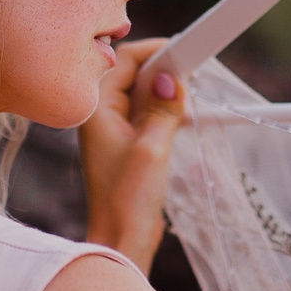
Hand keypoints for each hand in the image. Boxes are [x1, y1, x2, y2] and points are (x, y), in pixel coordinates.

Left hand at [80, 37, 186, 270]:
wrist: (121, 241)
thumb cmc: (127, 200)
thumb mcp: (152, 149)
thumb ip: (162, 109)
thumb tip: (171, 78)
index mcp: (97, 110)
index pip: (124, 61)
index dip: (154, 51)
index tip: (184, 50)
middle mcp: (102, 116)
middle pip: (133, 74)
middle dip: (163, 69)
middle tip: (192, 71)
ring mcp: (115, 131)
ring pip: (143, 94)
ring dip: (166, 91)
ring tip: (190, 94)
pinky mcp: (129, 145)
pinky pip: (148, 114)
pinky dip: (166, 109)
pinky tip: (183, 114)